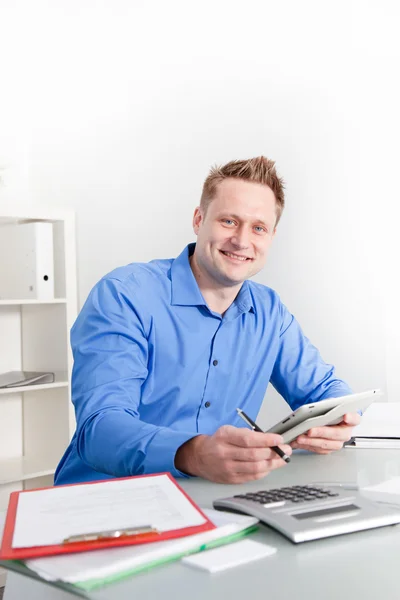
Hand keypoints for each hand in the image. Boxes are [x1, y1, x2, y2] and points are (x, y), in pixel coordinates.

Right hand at [174, 425, 291, 483]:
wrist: (200, 457)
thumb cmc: (218, 442)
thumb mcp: (229, 430)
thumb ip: (247, 434)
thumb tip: (270, 439)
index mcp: (224, 437)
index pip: (248, 439)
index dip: (266, 440)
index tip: (279, 439)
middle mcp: (225, 453)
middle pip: (254, 455)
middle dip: (274, 452)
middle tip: (285, 449)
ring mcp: (228, 468)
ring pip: (256, 468)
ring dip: (273, 463)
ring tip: (282, 458)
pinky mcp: (231, 479)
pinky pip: (252, 476)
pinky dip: (264, 471)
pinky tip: (270, 466)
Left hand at [291, 412, 360, 453]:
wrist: (329, 417)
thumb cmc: (331, 410)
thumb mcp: (330, 404)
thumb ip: (328, 406)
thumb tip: (316, 408)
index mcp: (351, 419)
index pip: (354, 419)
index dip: (351, 418)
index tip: (345, 416)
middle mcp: (346, 433)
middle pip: (337, 435)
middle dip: (322, 432)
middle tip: (310, 430)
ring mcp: (338, 442)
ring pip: (326, 445)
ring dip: (311, 442)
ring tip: (299, 437)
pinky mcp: (328, 448)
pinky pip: (318, 449)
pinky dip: (306, 446)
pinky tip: (297, 442)